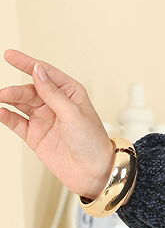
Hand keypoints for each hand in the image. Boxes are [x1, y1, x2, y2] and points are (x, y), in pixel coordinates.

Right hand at [0, 48, 115, 198]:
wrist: (93, 171)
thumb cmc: (92, 141)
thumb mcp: (73, 113)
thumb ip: (53, 93)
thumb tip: (37, 70)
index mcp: (70, 92)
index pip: (45, 73)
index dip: (27, 63)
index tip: (10, 55)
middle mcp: (55, 103)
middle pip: (31, 89)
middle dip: (17, 90)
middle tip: (5, 93)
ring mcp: (44, 119)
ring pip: (22, 104)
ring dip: (10, 100)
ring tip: (0, 99)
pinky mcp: (35, 135)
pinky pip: (17, 122)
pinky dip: (7, 116)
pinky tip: (0, 112)